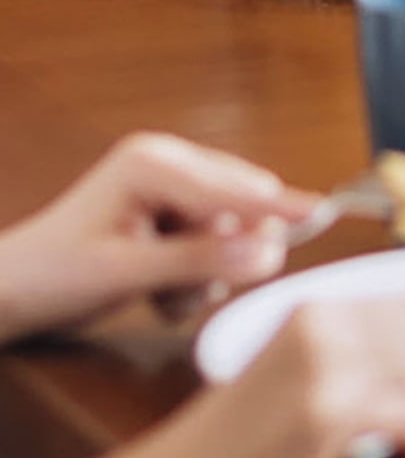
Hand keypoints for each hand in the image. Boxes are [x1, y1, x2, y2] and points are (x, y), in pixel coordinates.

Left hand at [0, 133, 316, 341]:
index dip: (274, 207)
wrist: (11, 293)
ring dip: (208, 271)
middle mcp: (169, 163)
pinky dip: (198, 273)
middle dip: (225, 254)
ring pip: (233, 227)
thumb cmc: (53, 277)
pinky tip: (160, 289)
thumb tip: (266, 256)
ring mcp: (172, 185)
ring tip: (162, 295)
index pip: (230, 188)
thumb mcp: (125, 273)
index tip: (321, 213)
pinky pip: (218, 240)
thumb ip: (197, 263)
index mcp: (153, 162)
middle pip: (241, 203)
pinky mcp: (174, 211)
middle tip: (185, 291)